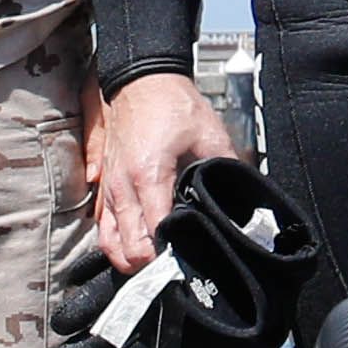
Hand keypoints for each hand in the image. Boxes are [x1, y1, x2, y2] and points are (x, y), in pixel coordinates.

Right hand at [85, 68, 244, 271]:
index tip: (189, 261)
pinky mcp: (104, 187)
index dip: (170, 255)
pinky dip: (117, 244)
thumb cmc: (172, 104)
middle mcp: (123, 187)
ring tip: (156, 264)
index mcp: (149, 176)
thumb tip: (244, 199)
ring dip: (130, 259)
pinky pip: (103, 228)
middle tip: (176, 267)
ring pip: (109, 244)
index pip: (153, 234)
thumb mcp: (209, 133)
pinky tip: (137, 247)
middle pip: (129, 248)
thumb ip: (225, 169)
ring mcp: (109, 189)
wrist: (141, 80)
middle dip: (151, 265)